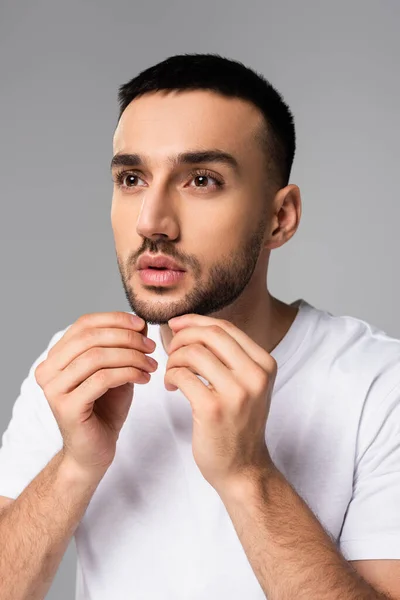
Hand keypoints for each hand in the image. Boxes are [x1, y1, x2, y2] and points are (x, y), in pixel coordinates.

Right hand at [34, 312, 156, 476]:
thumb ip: (122, 346)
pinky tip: (144, 379)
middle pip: (90, 338)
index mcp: (55, 357)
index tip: (141, 325)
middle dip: (126, 338)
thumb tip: (139, 321)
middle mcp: (48, 370)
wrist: (95, 450)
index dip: (114, 319)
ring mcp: (54, 389)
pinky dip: (128, 373)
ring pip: (96, 357)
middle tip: (150, 347)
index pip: (83, 324)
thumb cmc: (105, 408)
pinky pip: (102, 379)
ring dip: (131, 357)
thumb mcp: (115, 369)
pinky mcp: (67, 407)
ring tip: (150, 365)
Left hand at [164, 314, 275, 494]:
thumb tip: (191, 324)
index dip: (195, 321)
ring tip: (172, 373)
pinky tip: (171, 387)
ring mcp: (236, 393)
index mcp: (265, 364)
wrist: (243, 468)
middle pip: (210, 334)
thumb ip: (229, 354)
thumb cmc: (238, 423)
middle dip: (182, 337)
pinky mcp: (213, 409)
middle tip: (171, 350)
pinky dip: (170, 376)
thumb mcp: (247, 383)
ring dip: (174, 359)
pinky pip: (182, 375)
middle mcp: (255, 375)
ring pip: (193, 353)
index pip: (225, 327)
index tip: (177, 325)